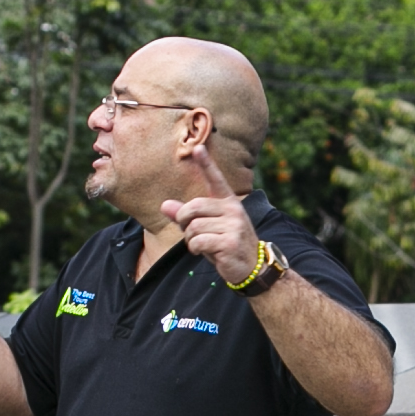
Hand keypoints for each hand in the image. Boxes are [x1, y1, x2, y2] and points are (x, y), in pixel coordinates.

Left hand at [159, 140, 260, 286]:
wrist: (251, 267)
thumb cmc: (225, 244)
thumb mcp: (206, 227)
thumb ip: (186, 216)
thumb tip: (164, 206)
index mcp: (228, 202)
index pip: (216, 179)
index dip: (206, 163)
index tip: (198, 148)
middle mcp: (233, 210)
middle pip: (193, 208)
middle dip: (183, 222)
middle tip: (189, 232)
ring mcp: (233, 225)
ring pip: (193, 227)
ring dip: (191, 240)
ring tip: (202, 245)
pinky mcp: (230, 242)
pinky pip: (198, 241)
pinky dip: (195, 249)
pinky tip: (206, 253)